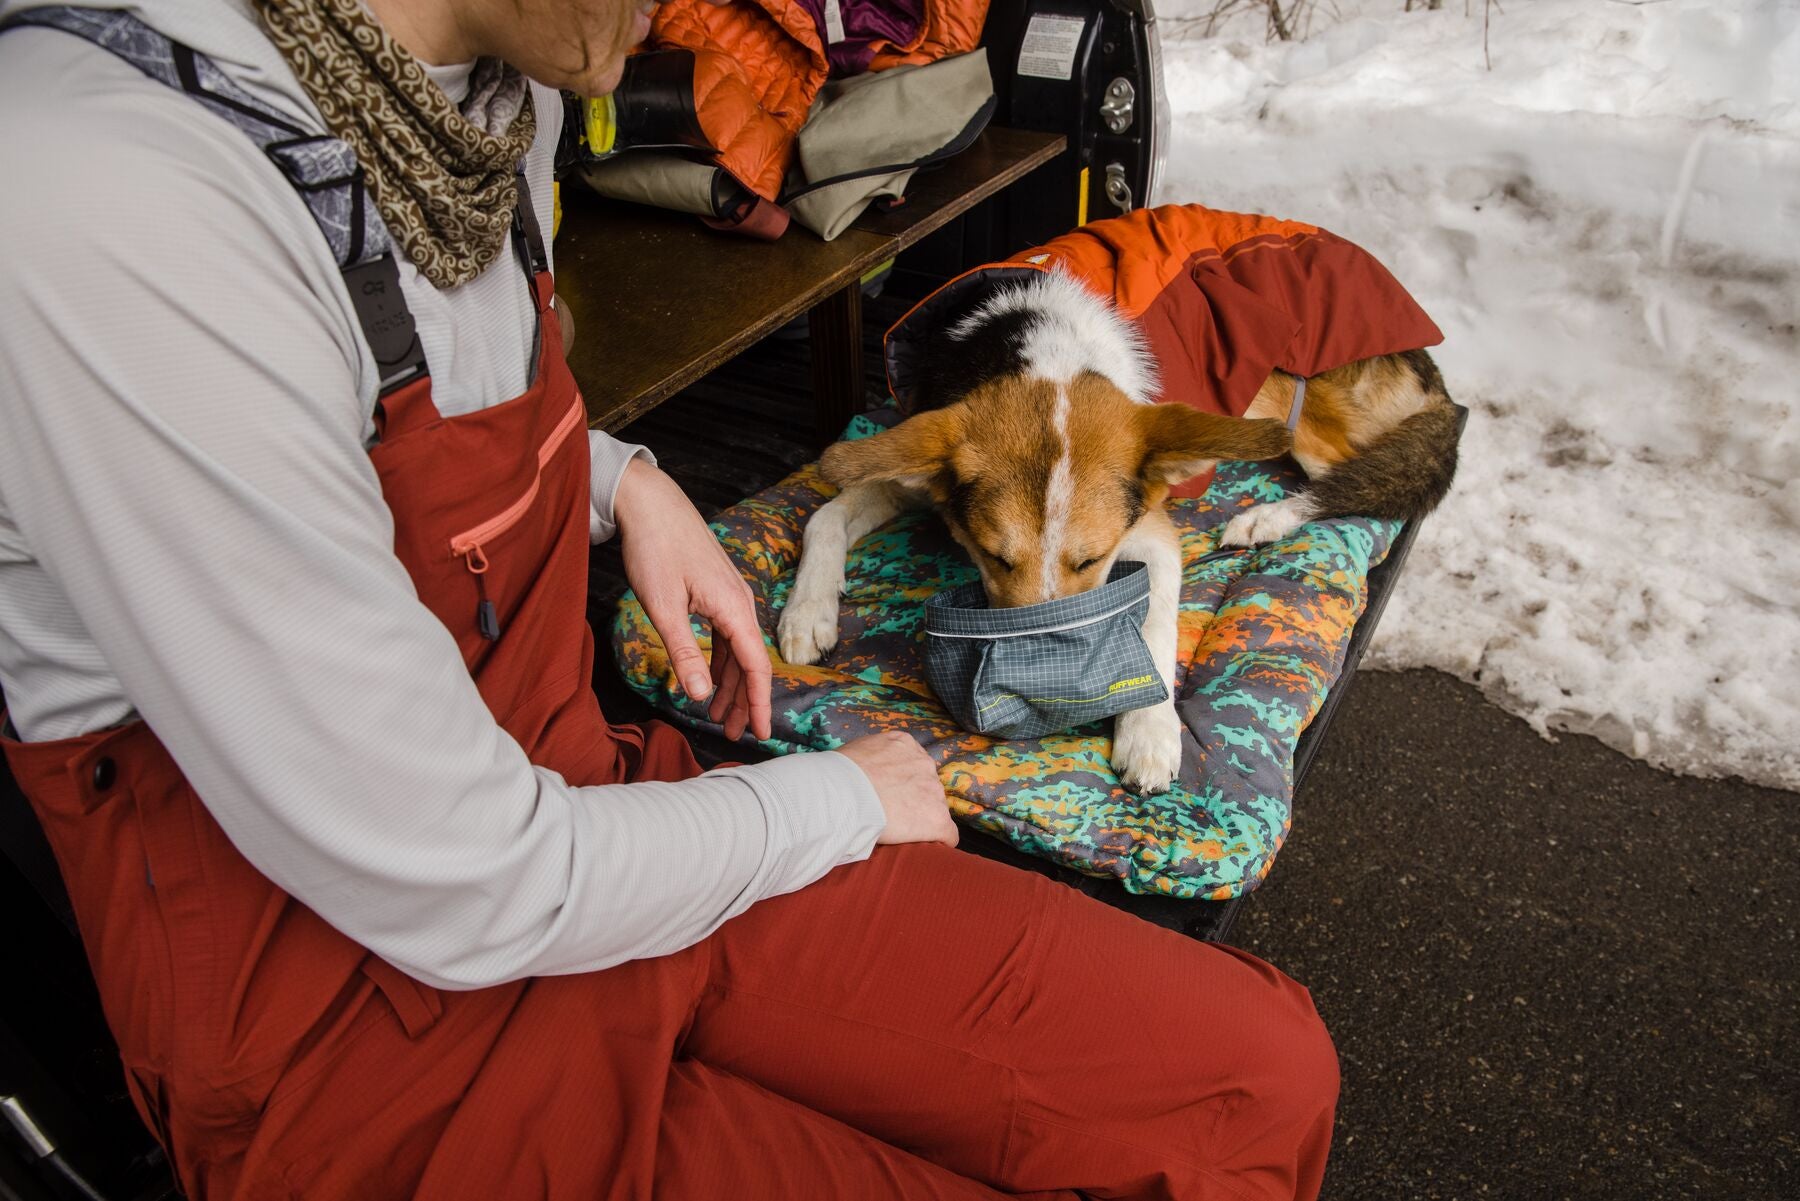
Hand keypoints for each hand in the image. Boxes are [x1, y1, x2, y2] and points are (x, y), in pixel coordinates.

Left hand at [614, 459, 770, 740]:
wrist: (650, 502)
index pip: (756, 667)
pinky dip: (720, 662)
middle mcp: (739, 603)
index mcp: (734, 608)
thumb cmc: (655, 549)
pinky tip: (709, 678)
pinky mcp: (716, 591)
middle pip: (750, 663)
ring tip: (717, 714)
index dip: (759, 703)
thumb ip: (684, 652)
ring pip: (738, 651)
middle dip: (744, 701)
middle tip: (733, 734)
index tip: (760, 734)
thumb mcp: (664, 607)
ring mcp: (729, 596)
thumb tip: (700, 696)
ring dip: (730, 684)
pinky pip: (726, 636)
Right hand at [839, 732, 957, 847]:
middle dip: (914, 799)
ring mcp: (933, 790)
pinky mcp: (937, 819)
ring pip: (936, 809)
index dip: (903, 783)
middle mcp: (923, 763)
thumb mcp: (856, 751)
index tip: (891, 795)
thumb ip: (871, 758)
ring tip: (900, 831)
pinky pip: (948, 834)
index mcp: (904, 744)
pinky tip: (923, 846)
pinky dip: (938, 841)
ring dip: (922, 819)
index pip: (913, 764)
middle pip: (927, 786)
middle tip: (892, 814)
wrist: (843, 794)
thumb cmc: (838, 776)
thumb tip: (866, 773)